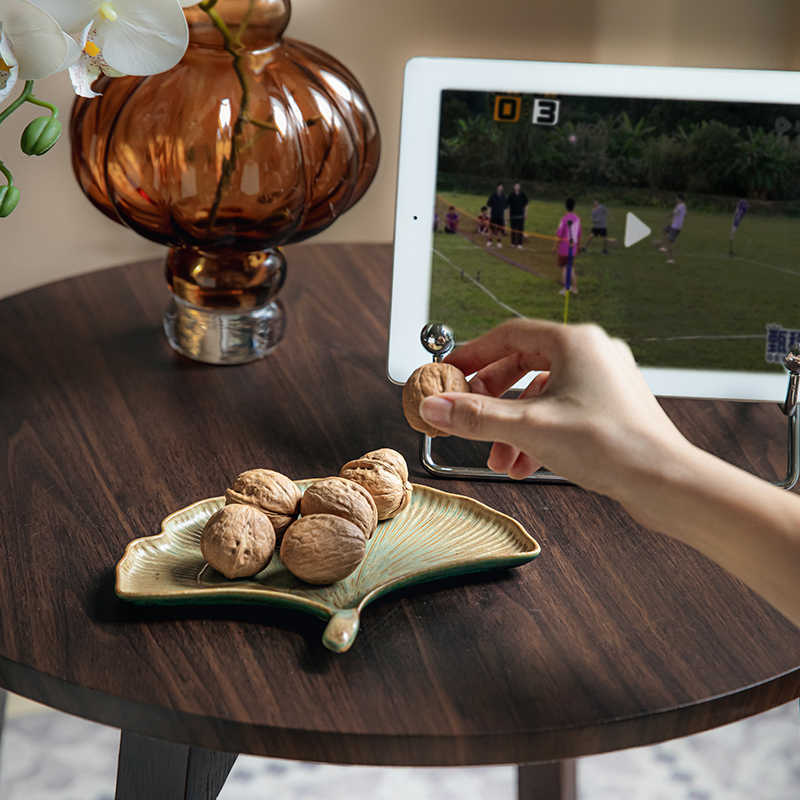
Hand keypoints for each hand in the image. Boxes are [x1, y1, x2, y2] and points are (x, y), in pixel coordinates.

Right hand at [418, 319, 690, 501]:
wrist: (665, 482)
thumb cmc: (612, 445)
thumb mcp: (530, 427)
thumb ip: (476, 417)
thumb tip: (435, 407)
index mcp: (575, 342)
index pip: (508, 334)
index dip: (472, 354)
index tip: (449, 372)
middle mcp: (592, 354)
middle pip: (522, 365)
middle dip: (491, 399)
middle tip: (466, 414)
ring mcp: (603, 381)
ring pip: (540, 395)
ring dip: (512, 425)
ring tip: (498, 456)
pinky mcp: (609, 408)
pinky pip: (559, 412)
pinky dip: (536, 434)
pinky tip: (524, 463)